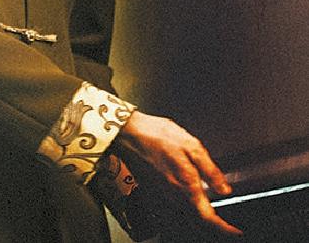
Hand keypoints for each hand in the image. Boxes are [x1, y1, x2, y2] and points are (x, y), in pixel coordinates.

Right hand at [117, 111, 242, 236]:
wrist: (128, 133)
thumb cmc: (157, 135)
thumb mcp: (191, 146)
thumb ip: (210, 170)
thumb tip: (225, 189)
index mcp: (185, 187)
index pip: (209, 219)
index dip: (225, 229)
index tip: (237, 231)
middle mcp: (173, 198)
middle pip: (197, 225)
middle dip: (215, 229)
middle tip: (229, 227)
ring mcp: (162, 198)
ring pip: (185, 222)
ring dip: (201, 224)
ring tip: (214, 220)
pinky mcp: (155, 194)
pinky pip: (173, 215)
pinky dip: (186, 218)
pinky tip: (192, 208)